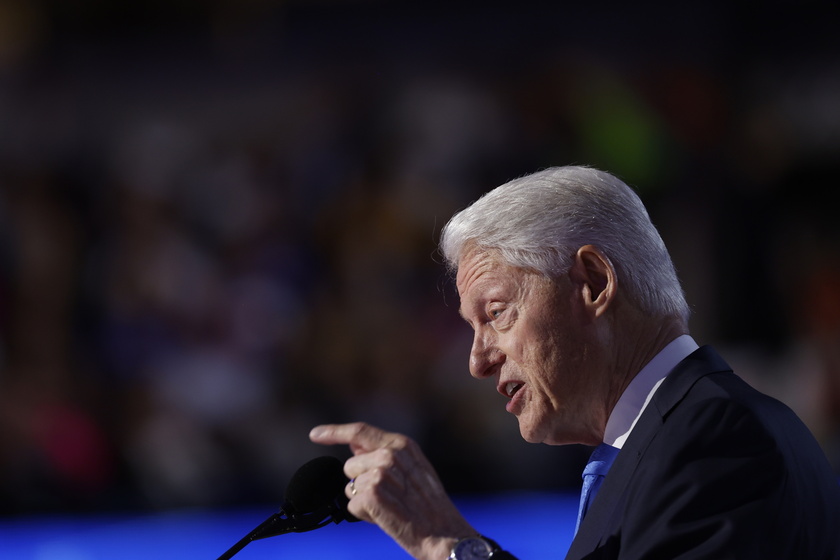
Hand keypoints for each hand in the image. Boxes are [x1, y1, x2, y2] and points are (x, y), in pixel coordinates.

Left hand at [310, 422, 476, 559]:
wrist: (444, 534)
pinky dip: (364, 515)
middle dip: (361, 482)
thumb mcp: (414, 468)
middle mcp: (389, 455)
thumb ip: (385, 453)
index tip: (315, 434)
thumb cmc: (430, 505)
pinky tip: (385, 517)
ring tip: (390, 507)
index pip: (359, 432)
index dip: (334, 432)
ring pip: (350, 486)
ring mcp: (380, 474)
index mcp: (401, 444)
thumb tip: (354, 446)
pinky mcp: (371, 495)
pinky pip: (352, 505)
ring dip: (364, 500)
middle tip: (389, 496)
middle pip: (350, 465)